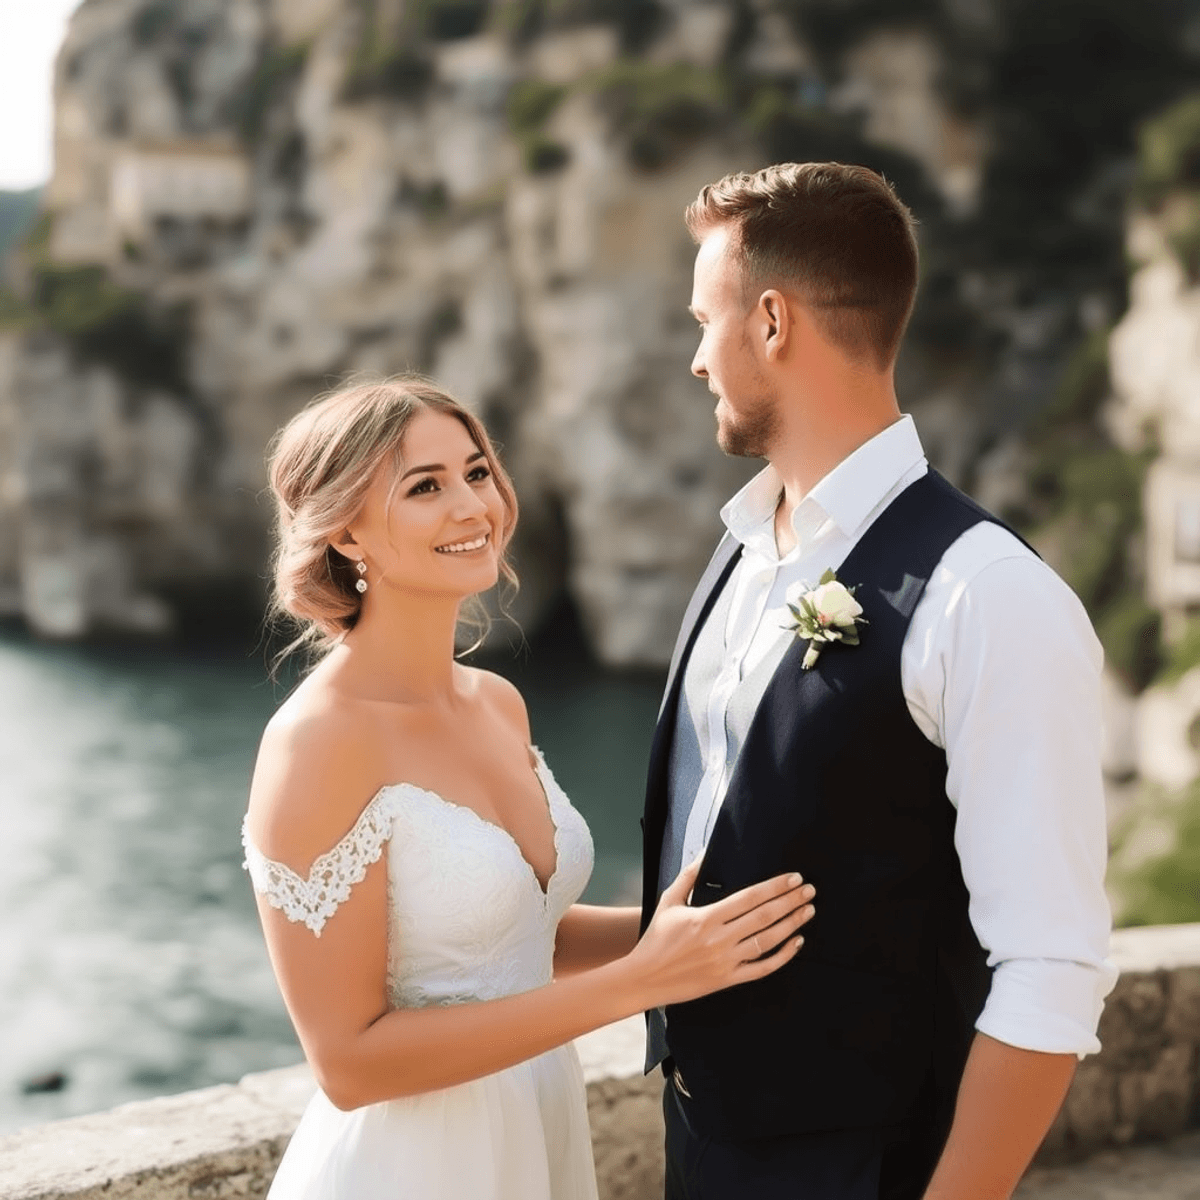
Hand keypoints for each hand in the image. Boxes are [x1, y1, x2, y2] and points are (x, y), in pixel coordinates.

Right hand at [626, 857, 814, 1009]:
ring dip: (792, 923)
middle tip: (809, 890)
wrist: (645, 978)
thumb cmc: (656, 937)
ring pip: (768, 941)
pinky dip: (783, 956)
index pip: (749, 898)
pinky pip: (763, 968)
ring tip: (808, 910)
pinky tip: (797, 942)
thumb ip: (688, 875)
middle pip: (764, 916)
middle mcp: (719, 939)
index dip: (775, 886)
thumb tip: (705, 852)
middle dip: (790, 901)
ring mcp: (726, 962)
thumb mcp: (669, 901)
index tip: (793, 877)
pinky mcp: (728, 980)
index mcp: (706, 917)